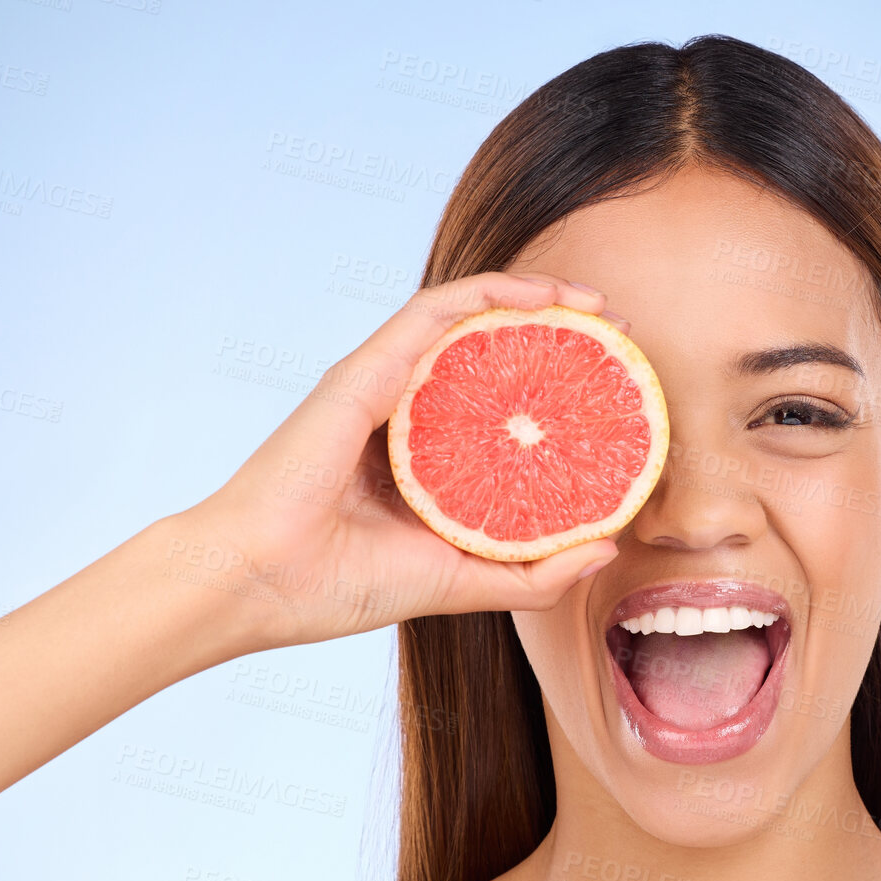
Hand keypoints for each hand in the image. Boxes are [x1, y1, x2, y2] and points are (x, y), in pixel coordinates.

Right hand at [170, 272, 626, 647]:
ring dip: (537, 298)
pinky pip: (436, 311)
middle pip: (491, 349)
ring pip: (468, 317)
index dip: (559, 383)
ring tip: (597, 306)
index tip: (616, 386)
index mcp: (423, 453)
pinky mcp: (365, 370)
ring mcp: (383, 383)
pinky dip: (491, 293)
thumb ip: (532, 571)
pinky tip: (542, 296)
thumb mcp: (463, 582)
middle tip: (620, 336)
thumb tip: (607, 549)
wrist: (260, 586)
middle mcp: (405, 408)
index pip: (499, 399)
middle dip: (561, 331)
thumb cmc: (340, 585)